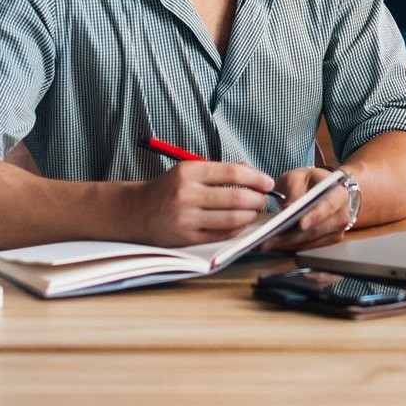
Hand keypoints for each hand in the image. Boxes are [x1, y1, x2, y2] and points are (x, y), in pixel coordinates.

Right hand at [129, 162, 275, 247]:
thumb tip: (251, 169)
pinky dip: (238, 229)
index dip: (256, 177)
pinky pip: (222, 234)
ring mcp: (187, 217)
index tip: (268, 182)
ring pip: (232, 218)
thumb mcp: (189, 171)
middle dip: (257, 198)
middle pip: (236, 196)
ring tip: (254, 210)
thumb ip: (220, 170)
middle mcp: (187, 193)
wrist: (137, 211)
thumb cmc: (168, 189)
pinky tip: (241, 223)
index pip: (233, 172)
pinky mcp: (187, 237)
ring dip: (250, 215)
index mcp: (189, 171)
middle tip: (264, 198)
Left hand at [260, 166, 353, 252]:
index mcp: (338, 194)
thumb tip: (288, 209)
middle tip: (269, 240)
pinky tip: (278, 248)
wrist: (325, 191)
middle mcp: (341, 215)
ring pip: (311, 243)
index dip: (315, 216)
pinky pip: (311, 249)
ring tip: (267, 244)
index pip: (328, 206)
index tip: (300, 224)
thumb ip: (293, 190)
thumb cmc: (310, 182)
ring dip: (289, 246)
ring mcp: (337, 232)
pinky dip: (293, 250)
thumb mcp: (299, 177)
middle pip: (317, 230)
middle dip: (292, 237)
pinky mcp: (329, 242)